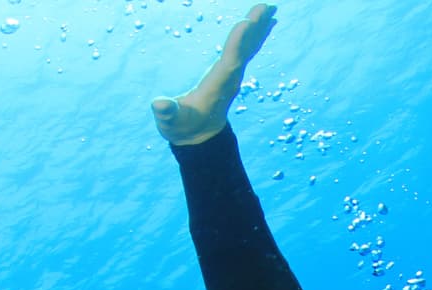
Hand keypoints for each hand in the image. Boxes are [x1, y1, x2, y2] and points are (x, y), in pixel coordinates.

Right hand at [151, 4, 276, 145]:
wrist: (199, 136)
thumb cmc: (181, 126)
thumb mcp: (170, 122)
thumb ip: (166, 113)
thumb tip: (160, 105)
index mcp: (216, 87)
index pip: (230, 63)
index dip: (238, 43)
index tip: (246, 23)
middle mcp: (229, 78)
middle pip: (245, 51)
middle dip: (255, 29)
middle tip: (267, 7)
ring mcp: (233, 74)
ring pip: (249, 47)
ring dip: (260, 28)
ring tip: (271, 8)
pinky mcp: (232, 71)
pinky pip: (247, 49)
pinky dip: (256, 35)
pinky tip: (265, 23)